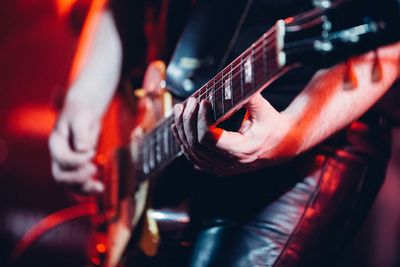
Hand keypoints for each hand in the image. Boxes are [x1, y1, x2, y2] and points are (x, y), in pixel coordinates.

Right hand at [49, 99, 103, 192]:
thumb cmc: (80, 113)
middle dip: (77, 177)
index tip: (91, 152)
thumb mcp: (80, 117)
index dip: (77, 160)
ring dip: (84, 188)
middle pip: (61, 176)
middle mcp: (59, 157)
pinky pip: (79, 184)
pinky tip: (100, 188)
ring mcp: (67, 165)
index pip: (62, 158)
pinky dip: (89, 189)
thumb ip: (81, 132)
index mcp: (56, 143)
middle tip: (94, 169)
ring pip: (70, 185)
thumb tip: (83, 148)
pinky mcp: (78, 169)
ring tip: (100, 187)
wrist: (82, 115)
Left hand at [172, 93, 296, 176]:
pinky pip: (193, 157)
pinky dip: (183, 141)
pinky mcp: (216, 168)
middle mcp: (229, 164)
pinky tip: (178, 126)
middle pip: (196, 144)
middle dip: (188, 120)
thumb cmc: (272, 125)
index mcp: (241, 150)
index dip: (200, 119)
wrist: (281, 146)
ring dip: (181, 129)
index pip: (208, 138)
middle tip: (189, 101)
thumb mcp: (265, 110)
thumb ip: (249, 96)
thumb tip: (233, 79)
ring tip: (180, 109)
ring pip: (191, 152)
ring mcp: (221, 169)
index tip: (203, 101)